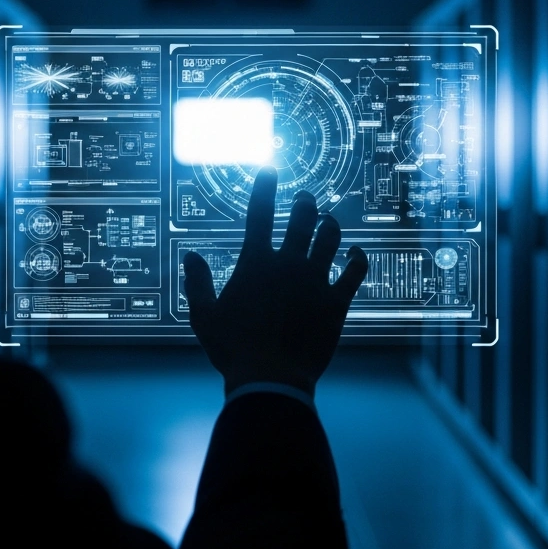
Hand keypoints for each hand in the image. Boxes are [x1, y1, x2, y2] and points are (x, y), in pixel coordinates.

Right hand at [183, 166, 368, 397]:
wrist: (271, 377)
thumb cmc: (233, 349)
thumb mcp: (204, 316)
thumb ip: (198, 282)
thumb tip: (190, 256)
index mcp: (255, 263)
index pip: (260, 214)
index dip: (265, 188)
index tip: (270, 171)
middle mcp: (288, 263)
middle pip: (302, 219)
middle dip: (305, 203)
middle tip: (306, 198)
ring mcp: (315, 281)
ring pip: (330, 238)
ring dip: (330, 225)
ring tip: (329, 220)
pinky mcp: (336, 302)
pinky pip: (354, 272)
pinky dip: (357, 258)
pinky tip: (357, 252)